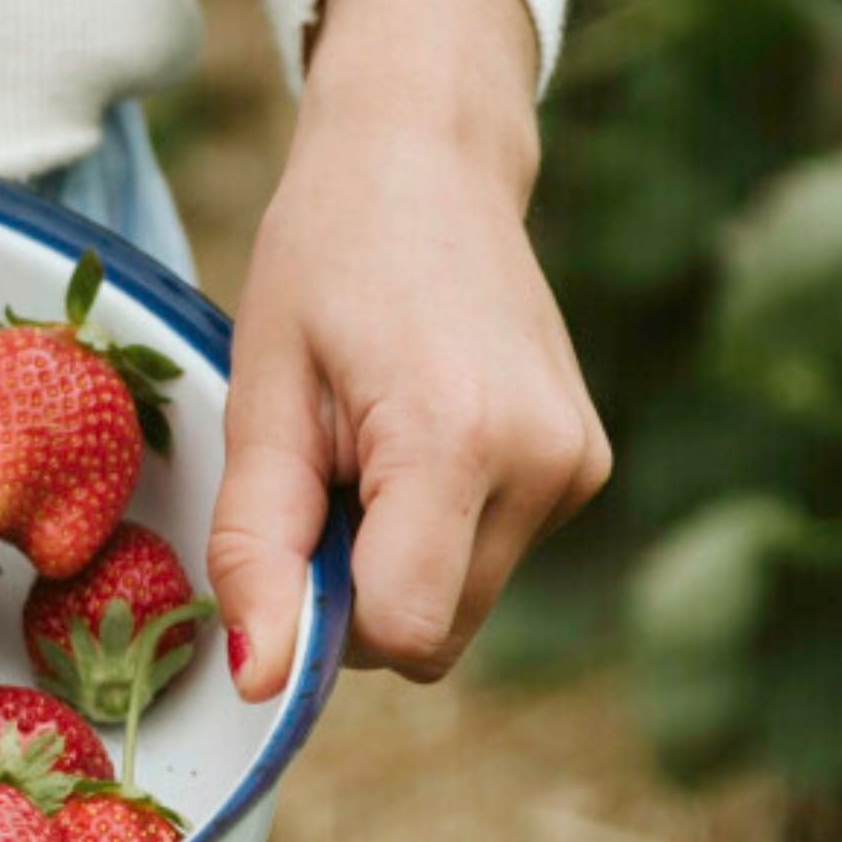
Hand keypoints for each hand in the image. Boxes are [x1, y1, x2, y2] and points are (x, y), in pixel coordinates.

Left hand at [208, 0, 610, 700]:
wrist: (425, 159)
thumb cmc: (324, 262)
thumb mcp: (261, 401)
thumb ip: (256, 549)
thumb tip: (260, 682)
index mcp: (462, 442)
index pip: (403, 633)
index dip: (323, 624)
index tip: (283, 548)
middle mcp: (547, 466)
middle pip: (431, 633)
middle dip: (354, 591)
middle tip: (319, 473)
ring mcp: (579, 469)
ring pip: (458, 604)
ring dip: (392, 558)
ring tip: (365, 443)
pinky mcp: (585, 467)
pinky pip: (485, 557)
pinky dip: (433, 529)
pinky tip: (411, 438)